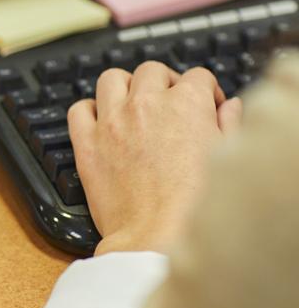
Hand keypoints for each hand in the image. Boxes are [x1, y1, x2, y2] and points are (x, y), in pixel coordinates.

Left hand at [68, 61, 242, 255]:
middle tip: (169, 104)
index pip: (197, 76)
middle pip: (152, 71)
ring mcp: (112, 121)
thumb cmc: (197, 205)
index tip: (205, 107)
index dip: (204, 91)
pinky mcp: (87, 143)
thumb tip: (229, 107)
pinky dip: (88, 111)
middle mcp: (146, 104)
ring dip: (123, 87)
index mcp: (186, 104)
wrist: (158, 236)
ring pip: (111, 79)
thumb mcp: (227, 158)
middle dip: (164, 83)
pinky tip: (100, 123)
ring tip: (132, 105)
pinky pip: (78, 110)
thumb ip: (230, 124)